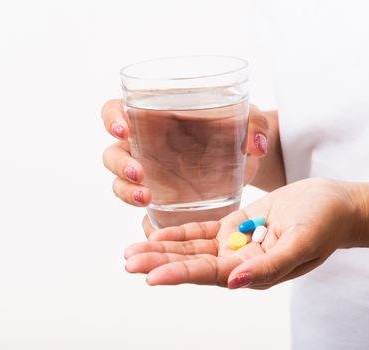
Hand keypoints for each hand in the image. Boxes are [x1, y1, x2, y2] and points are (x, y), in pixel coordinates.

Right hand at [101, 99, 269, 206]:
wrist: (244, 158)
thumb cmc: (236, 128)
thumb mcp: (248, 118)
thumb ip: (255, 124)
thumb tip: (257, 145)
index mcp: (154, 116)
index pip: (115, 110)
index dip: (112, 118)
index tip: (124, 128)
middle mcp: (144, 146)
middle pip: (112, 152)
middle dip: (119, 164)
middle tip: (140, 173)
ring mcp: (149, 175)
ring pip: (120, 183)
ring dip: (126, 191)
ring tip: (147, 197)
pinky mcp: (161, 200)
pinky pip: (143, 213)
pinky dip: (144, 222)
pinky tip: (155, 229)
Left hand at [124, 178, 364, 288]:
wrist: (336, 204)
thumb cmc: (325, 224)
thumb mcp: (301, 244)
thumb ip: (269, 267)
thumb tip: (236, 282)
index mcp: (255, 272)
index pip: (210, 275)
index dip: (179, 274)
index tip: (150, 276)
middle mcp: (240, 262)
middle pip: (193, 264)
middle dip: (160, 263)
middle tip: (128, 262)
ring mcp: (236, 243)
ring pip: (192, 248)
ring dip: (162, 250)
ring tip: (131, 253)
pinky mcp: (235, 225)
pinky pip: (202, 230)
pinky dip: (179, 233)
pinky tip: (156, 233)